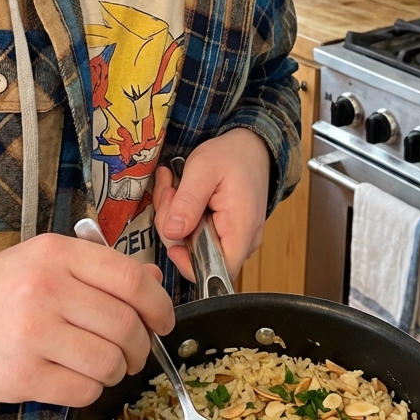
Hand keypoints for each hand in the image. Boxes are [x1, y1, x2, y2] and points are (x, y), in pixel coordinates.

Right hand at [0, 234, 174, 406]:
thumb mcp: (45, 262)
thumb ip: (99, 269)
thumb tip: (152, 282)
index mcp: (56, 254)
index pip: (132, 280)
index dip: (160, 305)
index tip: (163, 321)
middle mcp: (46, 289)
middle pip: (126, 325)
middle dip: (141, 346)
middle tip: (135, 352)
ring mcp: (33, 334)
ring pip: (109, 362)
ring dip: (117, 371)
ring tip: (106, 367)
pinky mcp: (22, 375)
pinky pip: (83, 390)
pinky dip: (91, 390)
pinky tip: (78, 379)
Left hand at [153, 129, 270, 280]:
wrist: (250, 148)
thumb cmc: (231, 156)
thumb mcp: (203, 168)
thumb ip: (188, 201)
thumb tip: (172, 233)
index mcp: (241, 229)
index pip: (217, 272)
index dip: (188, 263)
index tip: (172, 234)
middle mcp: (242, 241)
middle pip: (198, 258)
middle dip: (173, 227)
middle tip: (170, 192)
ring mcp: (234, 240)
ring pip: (193, 248)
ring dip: (175, 220)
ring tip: (175, 188)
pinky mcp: (224, 234)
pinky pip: (197, 238)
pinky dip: (183, 219)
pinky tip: (181, 196)